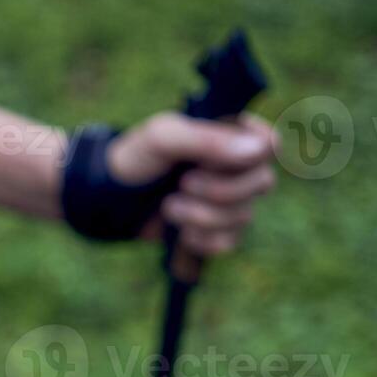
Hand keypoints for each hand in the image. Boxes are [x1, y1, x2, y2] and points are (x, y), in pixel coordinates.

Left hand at [107, 112, 278, 256]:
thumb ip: (206, 138)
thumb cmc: (134, 159)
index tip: (222, 160)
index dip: (253, 155)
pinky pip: (229, 242)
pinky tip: (180, 232)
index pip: (268, 142)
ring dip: (201, 215)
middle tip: (183, 183)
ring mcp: (229, 200)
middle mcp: (236, 166)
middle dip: (219, 190)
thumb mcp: (162, 138)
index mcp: (228, 134)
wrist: (107, 201)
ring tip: (169, 206)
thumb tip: (260, 149)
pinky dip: (203, 240)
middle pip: (261, 183)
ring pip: (243, 216)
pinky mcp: (216, 230)